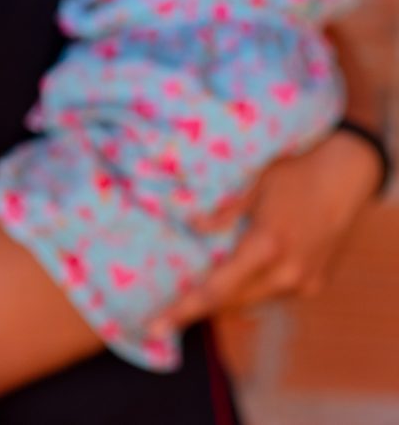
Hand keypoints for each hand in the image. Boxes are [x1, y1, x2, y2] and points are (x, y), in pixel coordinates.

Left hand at [150, 130, 381, 332]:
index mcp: (266, 247)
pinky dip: (251, 289)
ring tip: (197, 288)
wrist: (345, 177)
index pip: (215, 290)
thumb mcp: (252, 185)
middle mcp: (286, 273)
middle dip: (198, 308)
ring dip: (226, 296)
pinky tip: (237, 273)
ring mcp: (304, 283)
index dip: (183, 311)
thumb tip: (191, 226)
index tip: (156, 326)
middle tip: (165, 310)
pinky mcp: (314, 285)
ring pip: (251, 302)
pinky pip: (271, 296)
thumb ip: (221, 212)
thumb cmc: (294, 174)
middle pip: (230, 303)